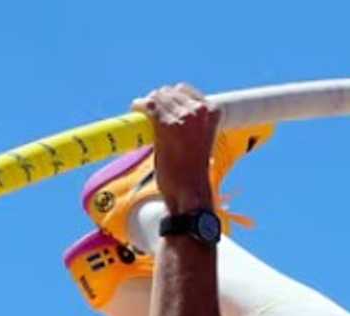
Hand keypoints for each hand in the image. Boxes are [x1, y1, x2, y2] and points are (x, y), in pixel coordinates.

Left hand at [132, 83, 220, 211]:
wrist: (190, 191)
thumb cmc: (194, 171)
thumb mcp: (202, 141)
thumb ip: (194, 126)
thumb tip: (176, 115)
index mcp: (213, 112)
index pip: (185, 91)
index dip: (170, 97)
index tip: (162, 105)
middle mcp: (200, 110)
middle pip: (170, 92)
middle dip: (158, 100)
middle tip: (149, 110)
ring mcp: (184, 116)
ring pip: (158, 97)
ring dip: (148, 103)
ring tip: (141, 109)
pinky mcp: (167, 124)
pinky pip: (148, 105)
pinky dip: (140, 105)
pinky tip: (136, 109)